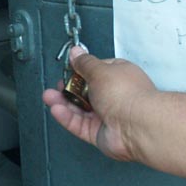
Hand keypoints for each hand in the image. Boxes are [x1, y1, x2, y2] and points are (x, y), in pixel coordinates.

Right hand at [42, 46, 156, 160]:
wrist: (136, 125)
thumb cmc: (127, 95)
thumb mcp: (99, 70)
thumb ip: (84, 63)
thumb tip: (76, 52)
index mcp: (119, 76)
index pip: (96, 70)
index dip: (80, 70)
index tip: (67, 69)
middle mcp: (114, 96)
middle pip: (85, 91)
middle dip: (69, 89)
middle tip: (57, 86)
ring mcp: (107, 115)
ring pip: (80, 109)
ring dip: (64, 103)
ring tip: (49, 97)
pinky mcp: (100, 133)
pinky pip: (79, 125)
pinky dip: (67, 118)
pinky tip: (57, 110)